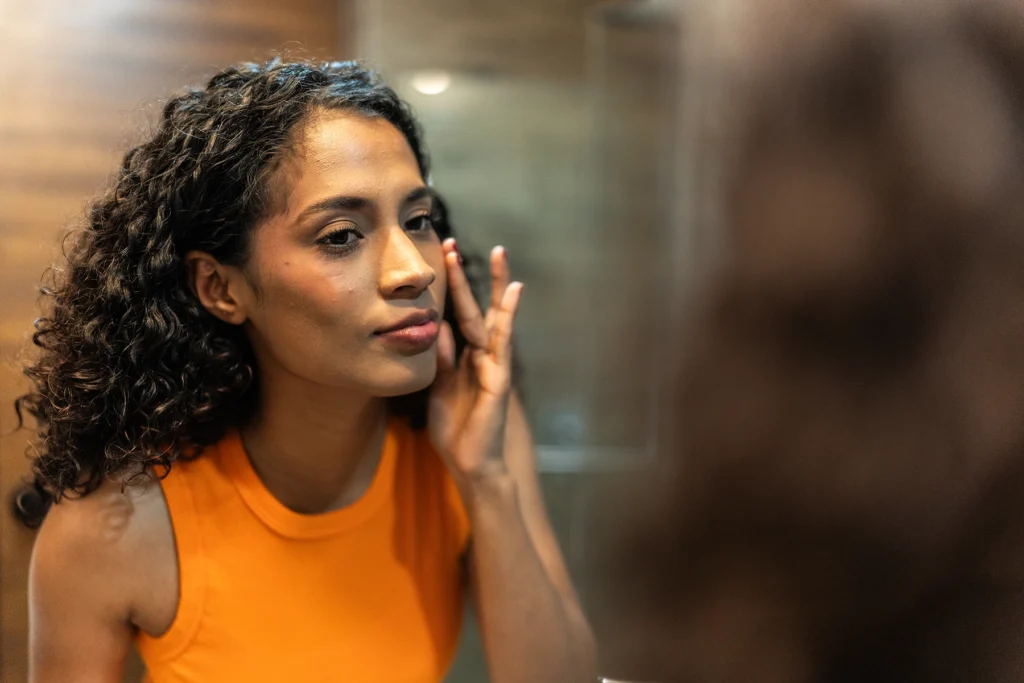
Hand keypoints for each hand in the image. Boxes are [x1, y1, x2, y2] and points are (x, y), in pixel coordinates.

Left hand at [428, 238, 522, 480]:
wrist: (470, 464)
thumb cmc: (456, 430)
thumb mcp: (439, 388)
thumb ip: (441, 358)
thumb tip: (437, 326)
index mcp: (466, 358)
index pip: (459, 316)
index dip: (451, 289)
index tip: (442, 258)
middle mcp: (483, 356)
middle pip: (477, 308)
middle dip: (467, 277)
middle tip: (454, 244)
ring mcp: (494, 365)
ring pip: (494, 318)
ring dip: (496, 286)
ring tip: (500, 255)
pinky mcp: (499, 378)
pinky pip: (503, 343)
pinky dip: (508, 317)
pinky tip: (514, 295)